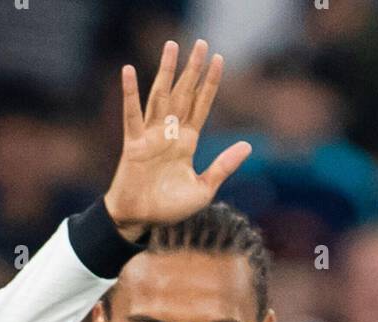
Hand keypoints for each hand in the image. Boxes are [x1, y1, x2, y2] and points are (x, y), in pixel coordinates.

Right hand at [104, 38, 250, 240]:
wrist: (141, 222)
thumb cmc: (169, 209)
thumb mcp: (204, 189)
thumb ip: (223, 166)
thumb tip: (248, 146)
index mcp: (187, 142)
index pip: (201, 106)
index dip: (210, 84)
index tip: (219, 59)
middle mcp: (170, 133)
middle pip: (184, 94)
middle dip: (192, 69)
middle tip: (200, 43)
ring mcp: (151, 136)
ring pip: (161, 97)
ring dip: (166, 71)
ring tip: (172, 46)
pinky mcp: (134, 144)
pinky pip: (132, 115)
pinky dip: (130, 94)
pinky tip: (129, 71)